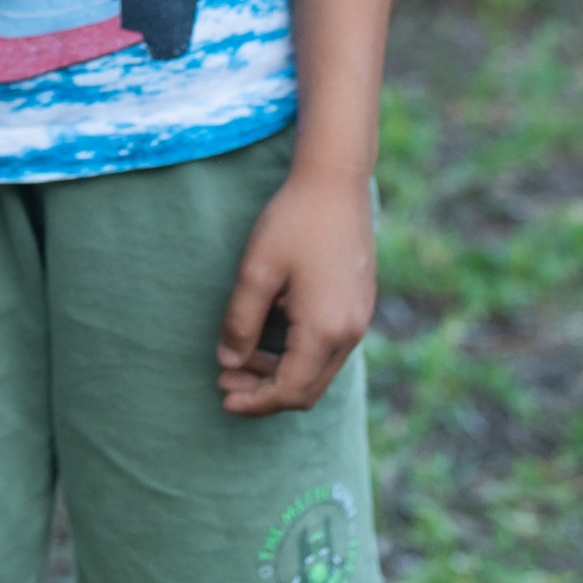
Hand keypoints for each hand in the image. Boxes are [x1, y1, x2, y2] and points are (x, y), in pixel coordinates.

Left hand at [216, 164, 375, 415]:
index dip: (255, 401)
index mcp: (325, 330)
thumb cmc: (293, 221)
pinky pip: (329, 348)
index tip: (223, 397)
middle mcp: (350, 333)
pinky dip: (298, 354)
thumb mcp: (256, 271)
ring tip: (240, 357)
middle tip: (225, 380)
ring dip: (280, 373)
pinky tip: (269, 335)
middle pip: (308, 389)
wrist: (335, 182)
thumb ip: (240, 322)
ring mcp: (359, 319)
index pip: (290, 390)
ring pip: (319, 370)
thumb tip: (229, 363)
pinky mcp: (359, 305)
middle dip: (265, 392)